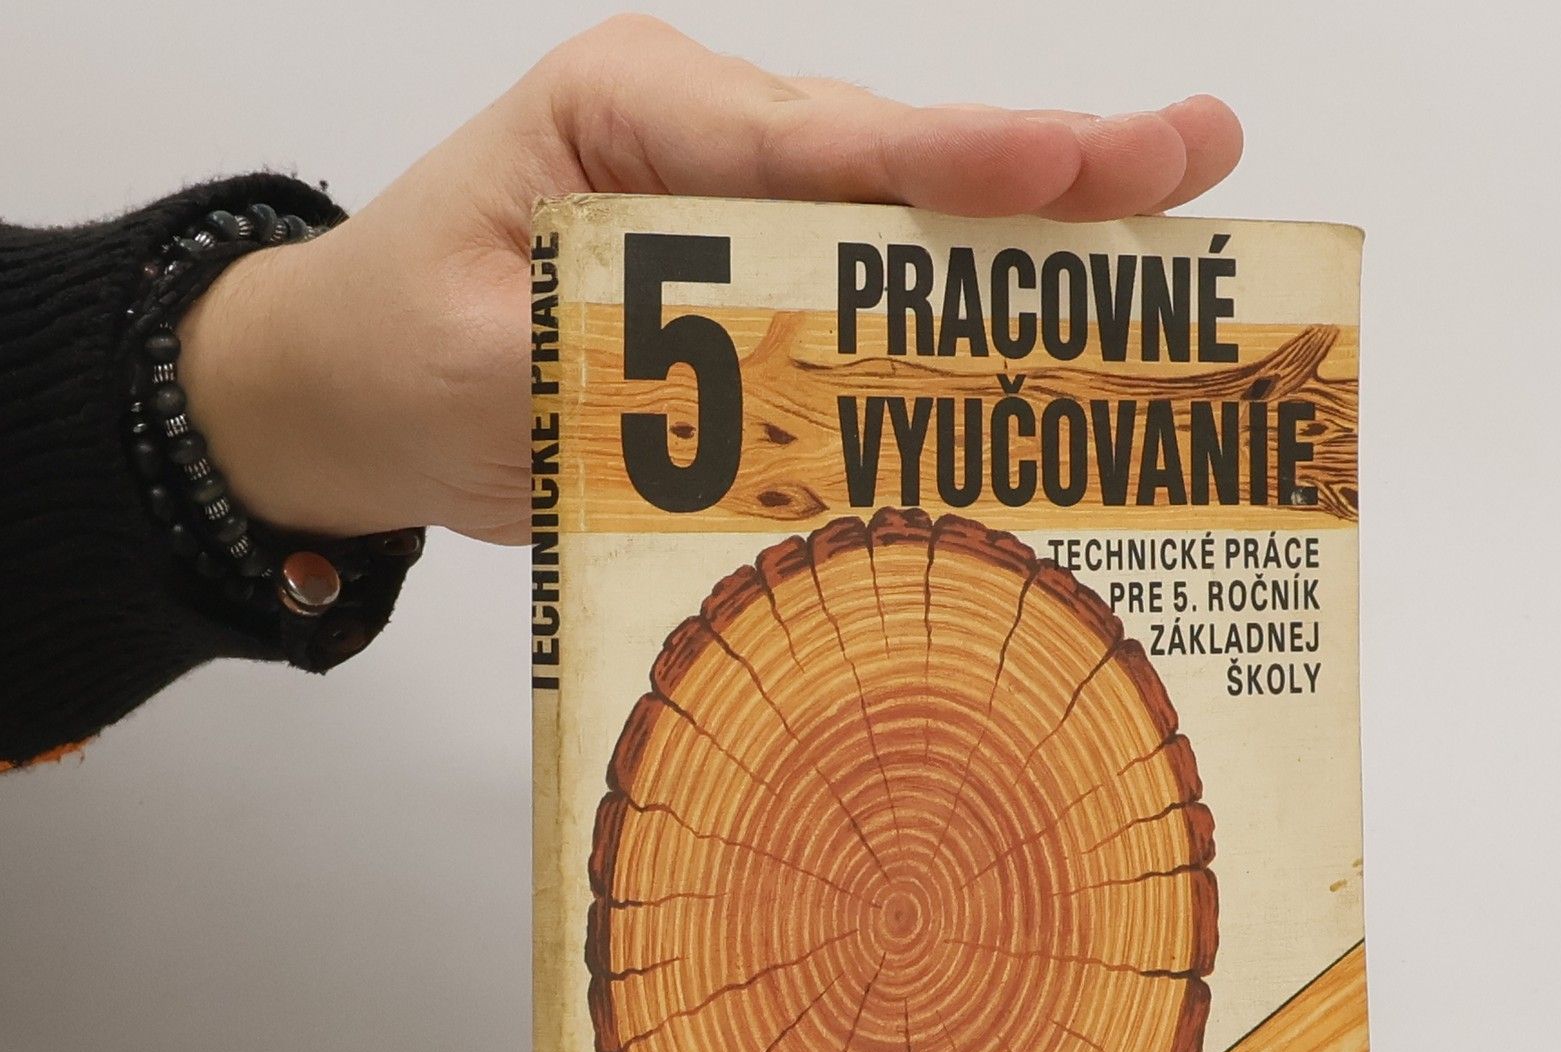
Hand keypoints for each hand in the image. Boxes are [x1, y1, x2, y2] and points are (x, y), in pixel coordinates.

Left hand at [176, 15, 1241, 544]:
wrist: (349, 390)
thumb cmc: (391, 349)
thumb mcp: (471, 363)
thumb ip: (609, 373)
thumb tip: (754, 410)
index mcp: (632, 116)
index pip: (812, 140)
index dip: (949, 161)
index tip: (1068, 163)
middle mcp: (706, 150)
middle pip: (895, 164)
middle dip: (1048, 168)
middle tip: (1194, 149)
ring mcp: (741, 220)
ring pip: (906, 228)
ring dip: (1036, 239)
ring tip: (1179, 219)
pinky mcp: (757, 297)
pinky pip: (875, 306)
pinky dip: (967, 322)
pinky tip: (1069, 324)